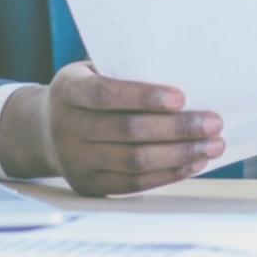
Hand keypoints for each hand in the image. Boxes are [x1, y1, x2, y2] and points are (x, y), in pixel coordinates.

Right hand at [0, 61, 225, 195]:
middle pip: (127, 131)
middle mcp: (66, 127)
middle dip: (177, 128)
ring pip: (134, 161)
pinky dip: (167, 174)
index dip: (144, 96)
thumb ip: (126, 72)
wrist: (42, 130)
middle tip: (214, 122)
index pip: (106, 94)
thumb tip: (188, 74)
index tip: (181, 96)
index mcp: (68, 90)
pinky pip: (133, 183)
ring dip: (179, 154)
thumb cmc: (87, 91)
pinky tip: (192, 163)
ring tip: (212, 145)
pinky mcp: (88, 185)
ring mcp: (75, 161)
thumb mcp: (93, 71)